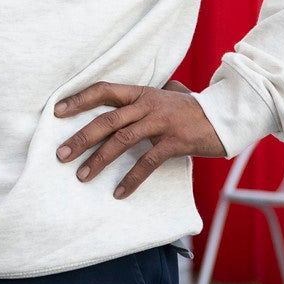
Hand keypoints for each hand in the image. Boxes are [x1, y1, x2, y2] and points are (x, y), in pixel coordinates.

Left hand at [54, 80, 226, 197]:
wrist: (226, 116)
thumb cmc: (193, 108)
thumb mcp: (167, 95)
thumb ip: (146, 95)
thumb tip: (129, 97)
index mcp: (141, 93)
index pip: (103, 90)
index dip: (79, 100)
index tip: (56, 112)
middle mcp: (147, 105)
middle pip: (106, 120)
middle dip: (81, 137)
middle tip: (61, 154)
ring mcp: (161, 123)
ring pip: (121, 140)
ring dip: (99, 160)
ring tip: (82, 175)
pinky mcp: (174, 143)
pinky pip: (147, 162)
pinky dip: (131, 179)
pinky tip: (118, 193)